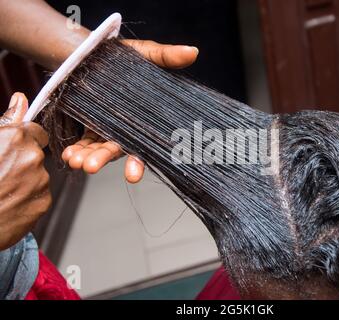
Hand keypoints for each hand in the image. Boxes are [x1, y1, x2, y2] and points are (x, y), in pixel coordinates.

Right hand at [0, 92, 50, 249]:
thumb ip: (6, 120)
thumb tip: (21, 99)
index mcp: (16, 138)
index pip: (35, 130)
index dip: (24, 140)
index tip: (15, 147)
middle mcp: (33, 158)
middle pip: (36, 154)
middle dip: (22, 161)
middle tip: (0, 173)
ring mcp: (40, 181)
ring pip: (37, 176)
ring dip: (25, 181)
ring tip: (1, 190)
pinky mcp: (44, 202)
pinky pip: (39, 195)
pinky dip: (27, 199)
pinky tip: (8, 203)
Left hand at [61, 40, 198, 182]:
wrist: (99, 53)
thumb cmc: (127, 57)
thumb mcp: (147, 54)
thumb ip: (167, 56)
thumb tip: (193, 52)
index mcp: (143, 120)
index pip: (143, 145)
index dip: (139, 161)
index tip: (133, 176)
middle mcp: (126, 130)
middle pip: (116, 150)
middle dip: (104, 160)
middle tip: (91, 167)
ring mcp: (106, 130)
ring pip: (97, 149)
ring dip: (87, 157)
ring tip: (76, 161)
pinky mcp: (88, 126)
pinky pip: (83, 142)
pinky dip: (76, 149)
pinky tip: (69, 155)